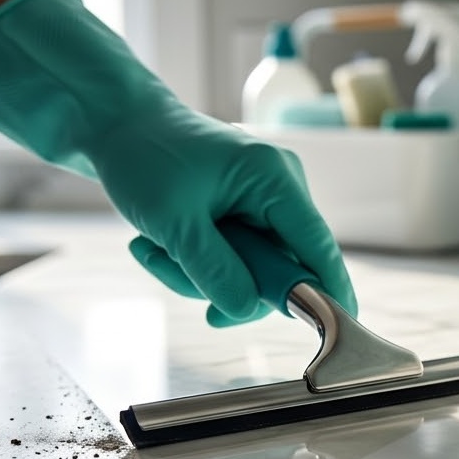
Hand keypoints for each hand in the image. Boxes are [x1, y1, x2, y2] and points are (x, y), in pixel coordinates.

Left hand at [98, 108, 355, 325]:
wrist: (121, 126)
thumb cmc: (146, 158)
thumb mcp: (174, 222)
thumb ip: (214, 270)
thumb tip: (247, 310)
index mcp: (275, 179)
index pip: (317, 246)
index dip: (329, 291)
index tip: (338, 332)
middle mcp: (280, 189)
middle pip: (278, 268)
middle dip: (224, 284)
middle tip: (175, 270)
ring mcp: (263, 201)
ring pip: (249, 270)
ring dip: (199, 275)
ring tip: (154, 248)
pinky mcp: (245, 212)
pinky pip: (233, 259)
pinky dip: (197, 263)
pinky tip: (160, 244)